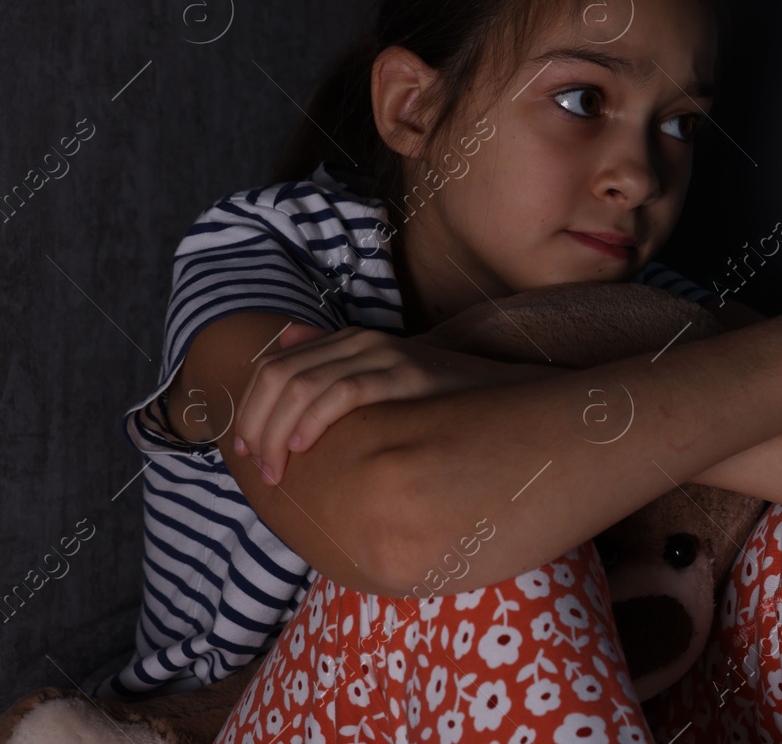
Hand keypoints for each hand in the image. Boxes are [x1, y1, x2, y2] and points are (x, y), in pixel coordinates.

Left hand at [233, 322, 525, 484]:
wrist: (506, 402)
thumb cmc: (441, 406)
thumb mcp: (384, 385)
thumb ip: (336, 368)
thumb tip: (287, 339)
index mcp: (350, 342)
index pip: (276, 367)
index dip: (251, 409)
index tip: (246, 451)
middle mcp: (361, 342)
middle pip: (279, 377)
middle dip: (258, 425)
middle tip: (261, 471)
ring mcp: (383, 354)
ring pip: (301, 385)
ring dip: (278, 432)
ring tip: (279, 471)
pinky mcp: (404, 375)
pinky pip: (341, 393)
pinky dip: (312, 421)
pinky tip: (305, 448)